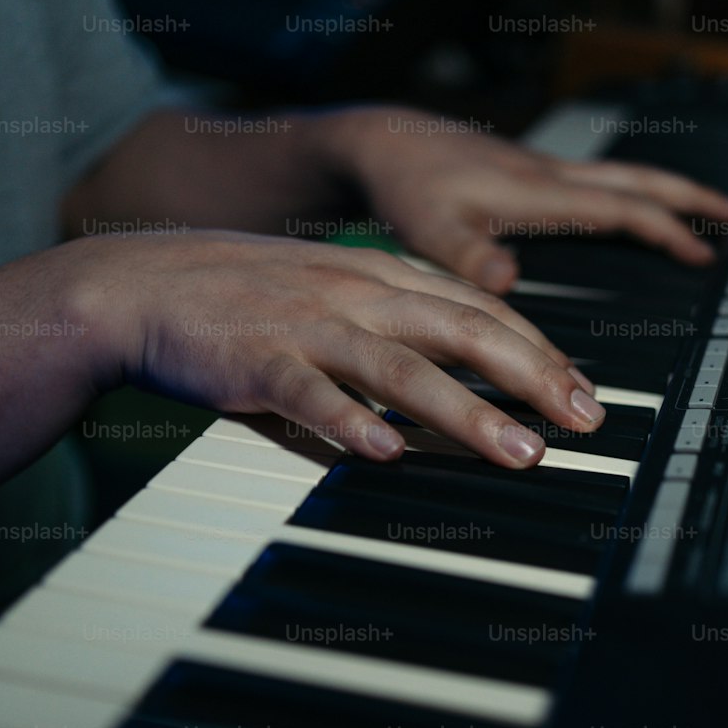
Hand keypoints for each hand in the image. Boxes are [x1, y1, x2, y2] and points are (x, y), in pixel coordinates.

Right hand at [75, 231, 604, 467]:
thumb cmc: (247, 294)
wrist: (143, 282)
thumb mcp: (333, 291)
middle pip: (461, 331)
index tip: (583, 391)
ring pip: (402, 368)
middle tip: (584, 420)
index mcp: (378, 275)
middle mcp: (354, 294)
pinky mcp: (256, 362)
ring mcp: (307, 326)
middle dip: (532, 376)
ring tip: (520, 452)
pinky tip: (386, 452)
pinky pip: (309, 394)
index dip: (538, 349)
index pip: (478, 308)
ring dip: (467, 413)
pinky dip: (349, 422)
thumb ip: (396, 323)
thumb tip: (460, 375)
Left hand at [320, 105, 727, 293]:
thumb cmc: (403, 187)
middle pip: (638, 180)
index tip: (705, 254)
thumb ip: (466, 258)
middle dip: (692, 199)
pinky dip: (629, 193)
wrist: (380, 144)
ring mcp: (541, 171)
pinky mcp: (527, 173)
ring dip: (666, 191)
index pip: (620, 208)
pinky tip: (627, 208)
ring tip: (703, 211)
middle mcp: (548, 175)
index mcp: (537, 192)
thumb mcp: (427, 230)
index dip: (667, 230)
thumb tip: (511, 282)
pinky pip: (597, 181)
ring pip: (621, 176)